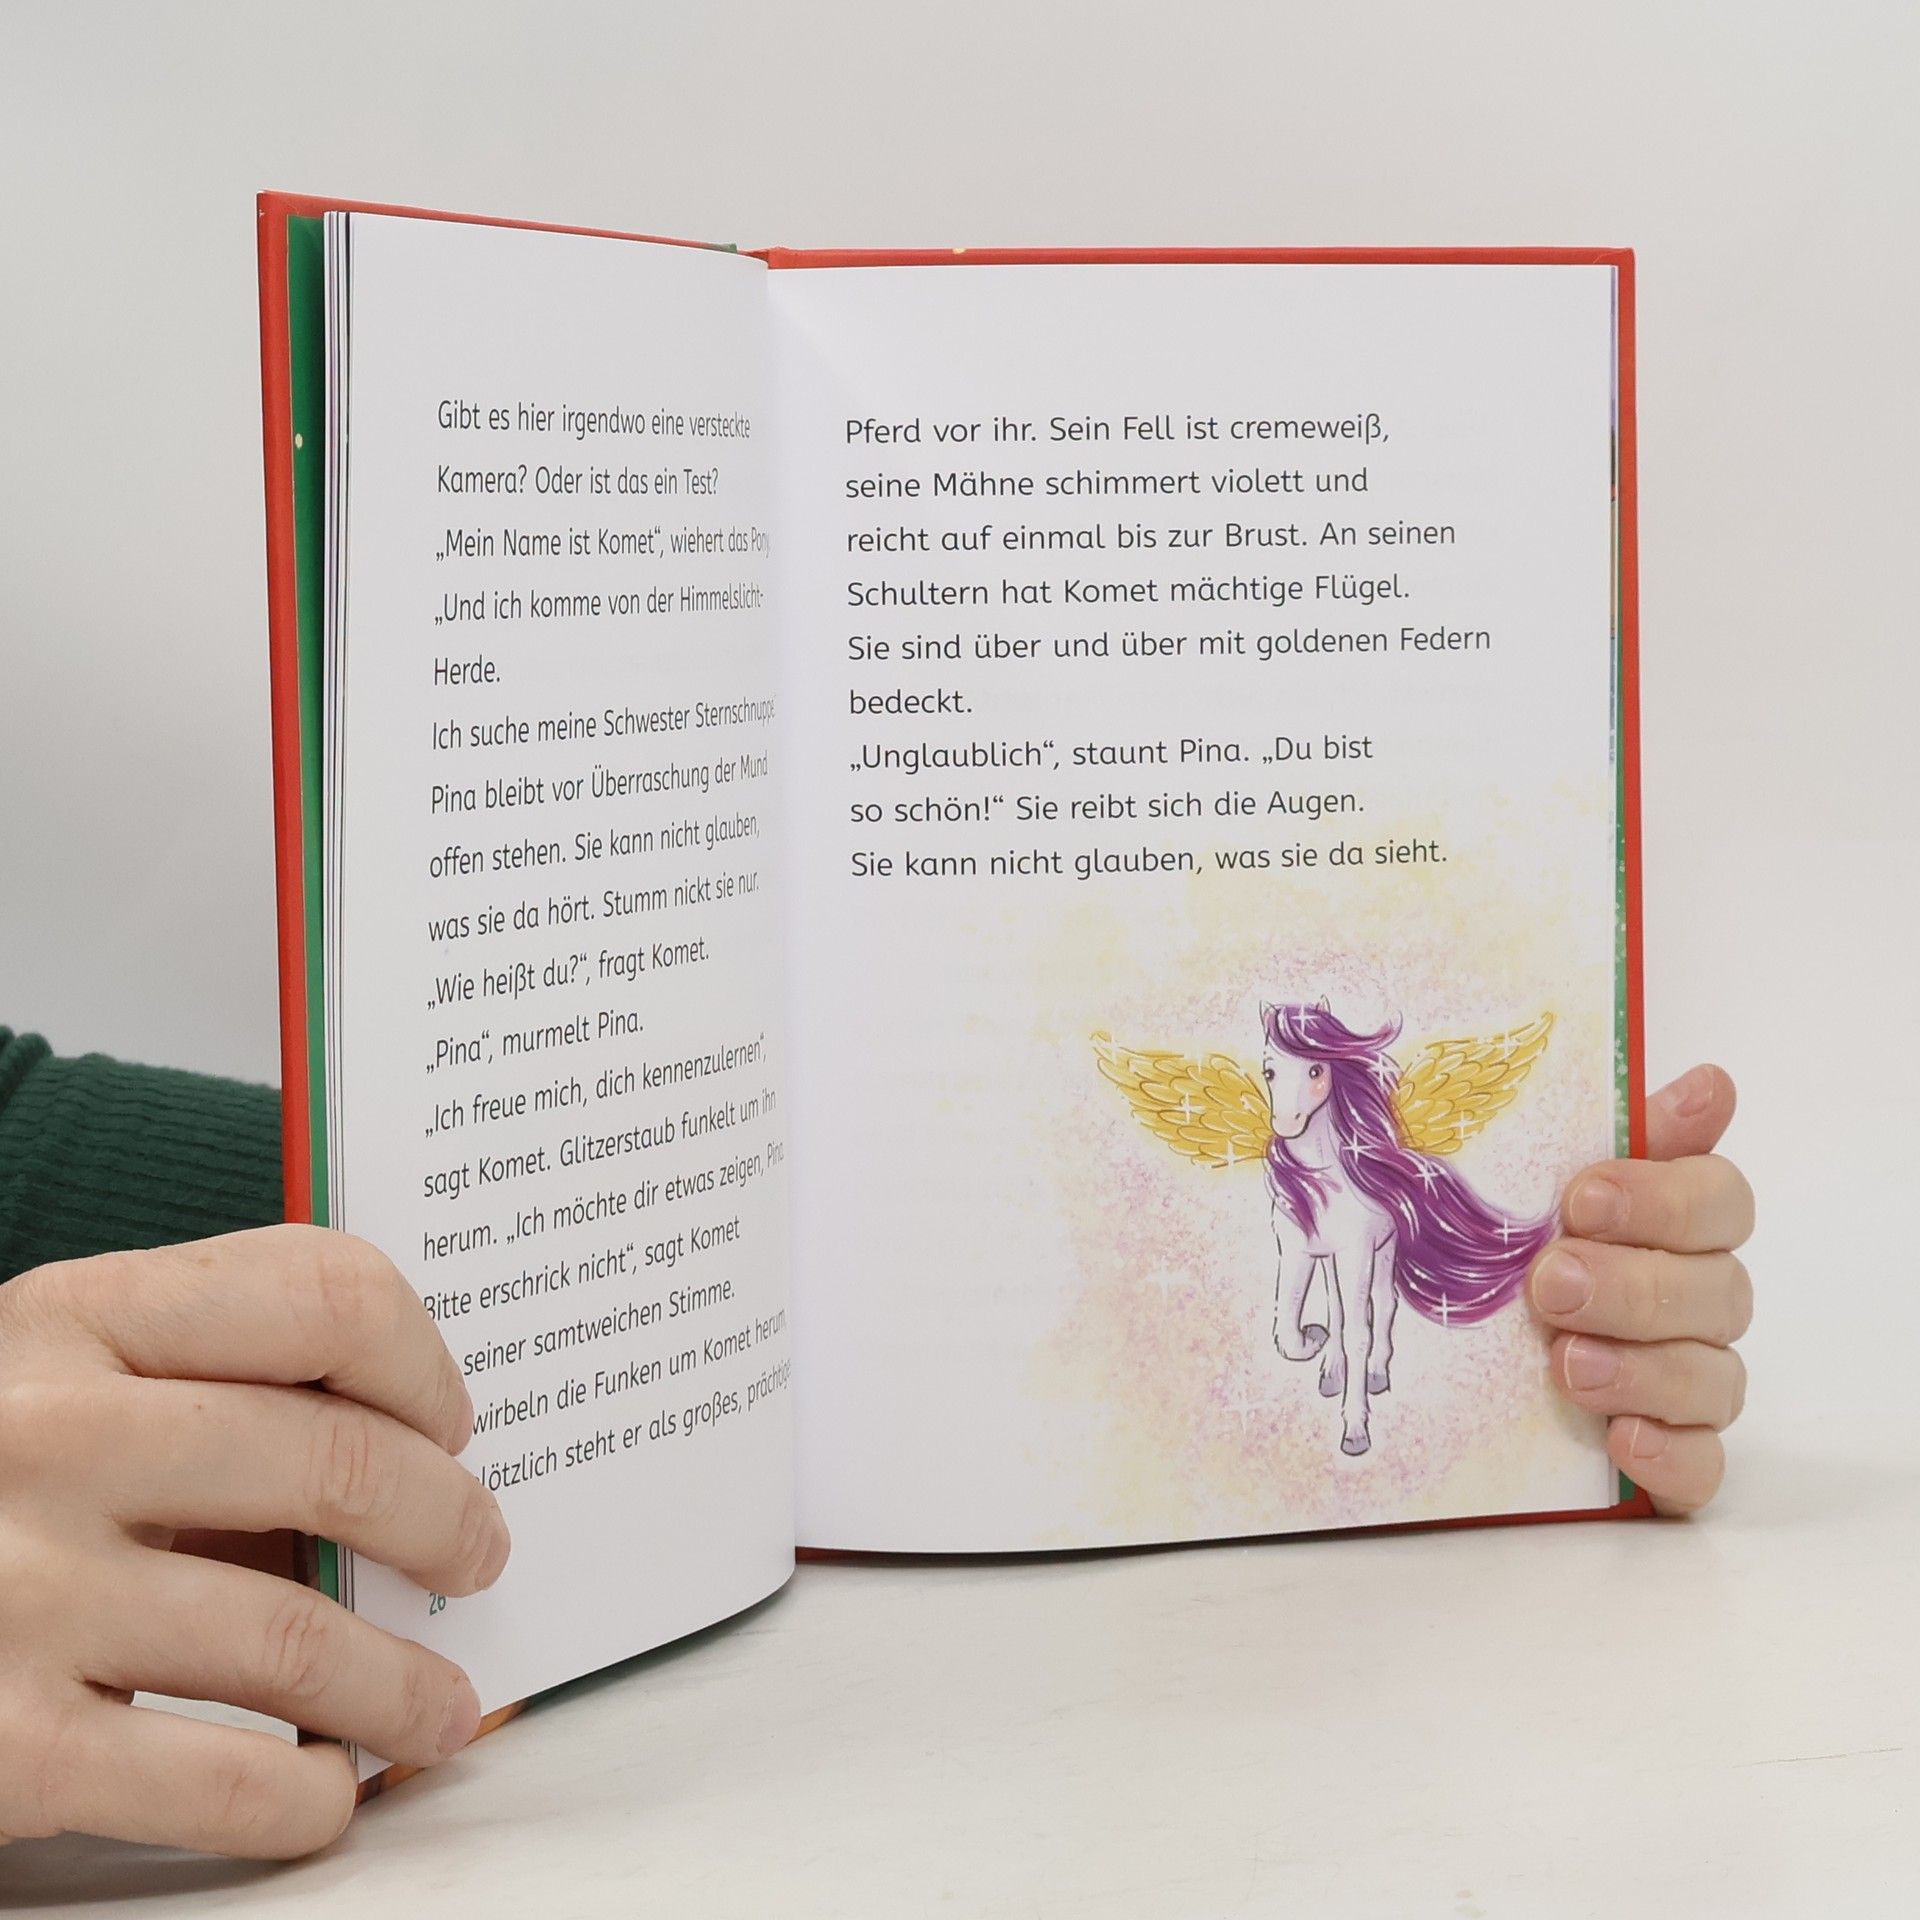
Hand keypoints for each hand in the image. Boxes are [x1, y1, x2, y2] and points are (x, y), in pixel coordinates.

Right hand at [0, 1225, 509, 1856]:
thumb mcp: (59, 1390)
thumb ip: (211, 1393)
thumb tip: (417, 1468)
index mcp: (73, 1318)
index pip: (324, 1290)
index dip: (424, 1363)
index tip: (451, 1425)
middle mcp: (42, 1436)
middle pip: (334, 1460)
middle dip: (446, 1521)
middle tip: (477, 1558)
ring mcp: (12, 1593)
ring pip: (295, 1637)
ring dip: (404, 1685)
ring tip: (439, 1708)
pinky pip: (217, 1783)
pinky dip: (305, 1797)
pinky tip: (327, 1790)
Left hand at [1530, 1066, 1752, 1513]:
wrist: (1452, 1357)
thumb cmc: (1510, 1244)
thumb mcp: (1533, 1177)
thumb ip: (1613, 1130)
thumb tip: (1710, 1083)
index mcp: (1673, 1221)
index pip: (1719, 1197)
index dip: (1662, 1197)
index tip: (1583, 1196)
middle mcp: (1694, 1297)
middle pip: (1717, 1288)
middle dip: (1634, 1285)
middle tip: (1551, 1282)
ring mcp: (1687, 1379)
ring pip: (1714, 1376)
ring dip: (1643, 1369)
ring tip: (1566, 1363)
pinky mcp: (1671, 1453)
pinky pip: (1703, 1467)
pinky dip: (1670, 1457)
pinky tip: (1621, 1440)